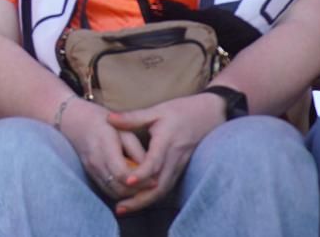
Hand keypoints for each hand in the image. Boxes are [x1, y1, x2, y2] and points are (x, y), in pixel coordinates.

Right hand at [58, 99, 151, 204]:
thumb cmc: (101, 120)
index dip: (139, 181)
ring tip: (144, 186)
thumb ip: (137, 150)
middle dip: (138, 191)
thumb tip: (151, 171)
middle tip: (153, 185)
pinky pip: (107, 190)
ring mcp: (90, 169)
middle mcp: (95, 160)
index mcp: (104, 145)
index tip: (155, 181)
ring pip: (113, 192)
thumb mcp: (123, 129)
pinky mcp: (90, 173)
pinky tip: (131, 186)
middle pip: (119, 187)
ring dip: (130, 194)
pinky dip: (121, 192)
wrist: (72, 119)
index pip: (122, 173)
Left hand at [106, 93, 226, 213]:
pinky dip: (153, 196)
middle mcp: (175, 158)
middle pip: (159, 186)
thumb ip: (133, 117)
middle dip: (140, 199)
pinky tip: (139, 200)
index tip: (127, 181)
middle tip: (120, 208)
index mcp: (167, 142)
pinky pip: (167, 186)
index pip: (155, 163)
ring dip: (145, 201)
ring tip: (125, 208)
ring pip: (163, 190)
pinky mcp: (180, 169)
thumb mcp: (157, 111)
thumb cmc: (182, 111)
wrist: (211, 115)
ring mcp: (179, 166)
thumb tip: (109, 119)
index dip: (142, 173)